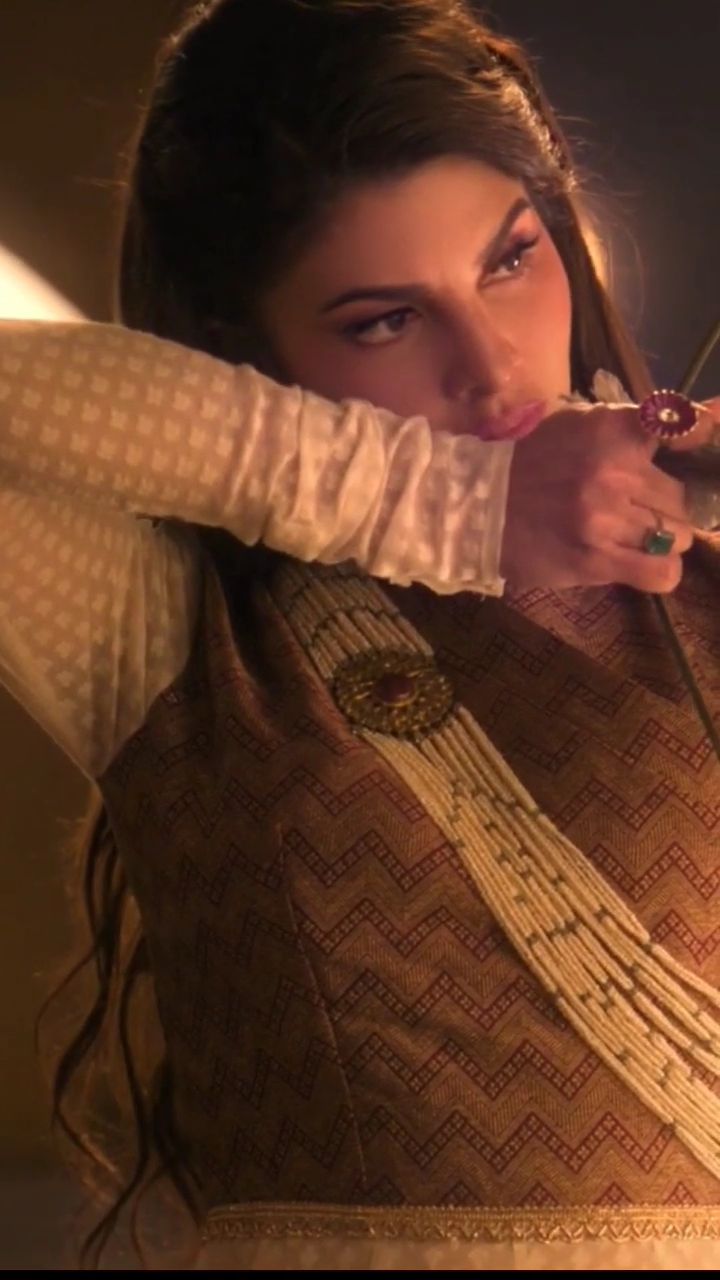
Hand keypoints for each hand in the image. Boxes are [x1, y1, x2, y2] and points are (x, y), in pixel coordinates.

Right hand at [500, 400, 700, 591]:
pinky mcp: (596, 559)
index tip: (707, 441)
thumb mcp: (579, 425)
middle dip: (667, 508)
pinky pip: (661, 573)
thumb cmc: (531, 463)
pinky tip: (640, 565)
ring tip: (630, 539)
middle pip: (682, 498)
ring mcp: (606, 518)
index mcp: (611, 430)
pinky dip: (660, 572)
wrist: (476, 506)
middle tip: (638, 512)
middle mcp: (614, 471)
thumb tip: (699, 423)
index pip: (683, 425)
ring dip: (660, 541)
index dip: (706, 433)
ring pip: (677, 537)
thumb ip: (632, 427)